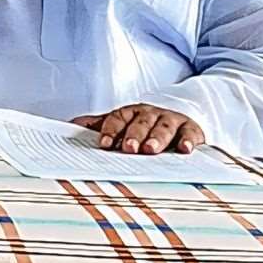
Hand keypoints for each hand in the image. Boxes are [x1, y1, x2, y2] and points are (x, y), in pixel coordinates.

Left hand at [79, 103, 204, 155]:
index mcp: (131, 113)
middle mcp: (150, 114)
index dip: (111, 130)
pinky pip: (190, 134)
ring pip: (164, 127)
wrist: (178, 116)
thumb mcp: (123, 123)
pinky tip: (184, 149)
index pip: (118, 118)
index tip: (104, 144)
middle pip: (141, 123)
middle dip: (134, 135)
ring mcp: (171, 120)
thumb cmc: (144, 125)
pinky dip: (188, 141)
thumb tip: (71, 125)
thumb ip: (100, 125)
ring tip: (151, 149)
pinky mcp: (190, 129)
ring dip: (158, 138)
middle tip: (128, 148)